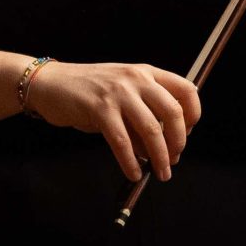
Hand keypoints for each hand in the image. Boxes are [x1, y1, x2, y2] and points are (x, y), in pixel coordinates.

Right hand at [25, 57, 201, 182]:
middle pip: (173, 112)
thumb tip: (162, 148)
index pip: (186, 90)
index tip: (186, 136)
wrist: (51, 84)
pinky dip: (130, 161)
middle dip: (178, 142)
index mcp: (146, 73)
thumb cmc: (88, 93)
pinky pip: (122, 141)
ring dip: (159, 157)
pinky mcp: (99, 108)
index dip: (193, 116)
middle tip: (173, 160)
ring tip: (160, 173)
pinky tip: (133, 172)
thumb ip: (143, 115)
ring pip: (151, 129)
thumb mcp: (123, 95)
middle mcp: (136, 79)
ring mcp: (118, 92)